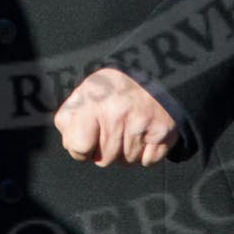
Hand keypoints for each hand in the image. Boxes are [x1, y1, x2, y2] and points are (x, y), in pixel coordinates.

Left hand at [54, 67, 177, 166]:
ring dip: (126, 150)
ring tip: (130, 126)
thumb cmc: (114, 87)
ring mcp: (142, 124)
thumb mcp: (85, 91)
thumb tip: (71, 145)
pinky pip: (147, 161)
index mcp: (93, 102)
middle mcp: (117, 113)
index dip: (81, 148)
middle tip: (114, 127)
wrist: (156, 71)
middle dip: (106, 149)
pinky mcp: (163, 133)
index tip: (88, 136)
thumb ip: (69, 118)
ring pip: (126, 161)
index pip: (78, 147)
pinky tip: (145, 133)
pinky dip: (146, 153)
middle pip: (104, 160)